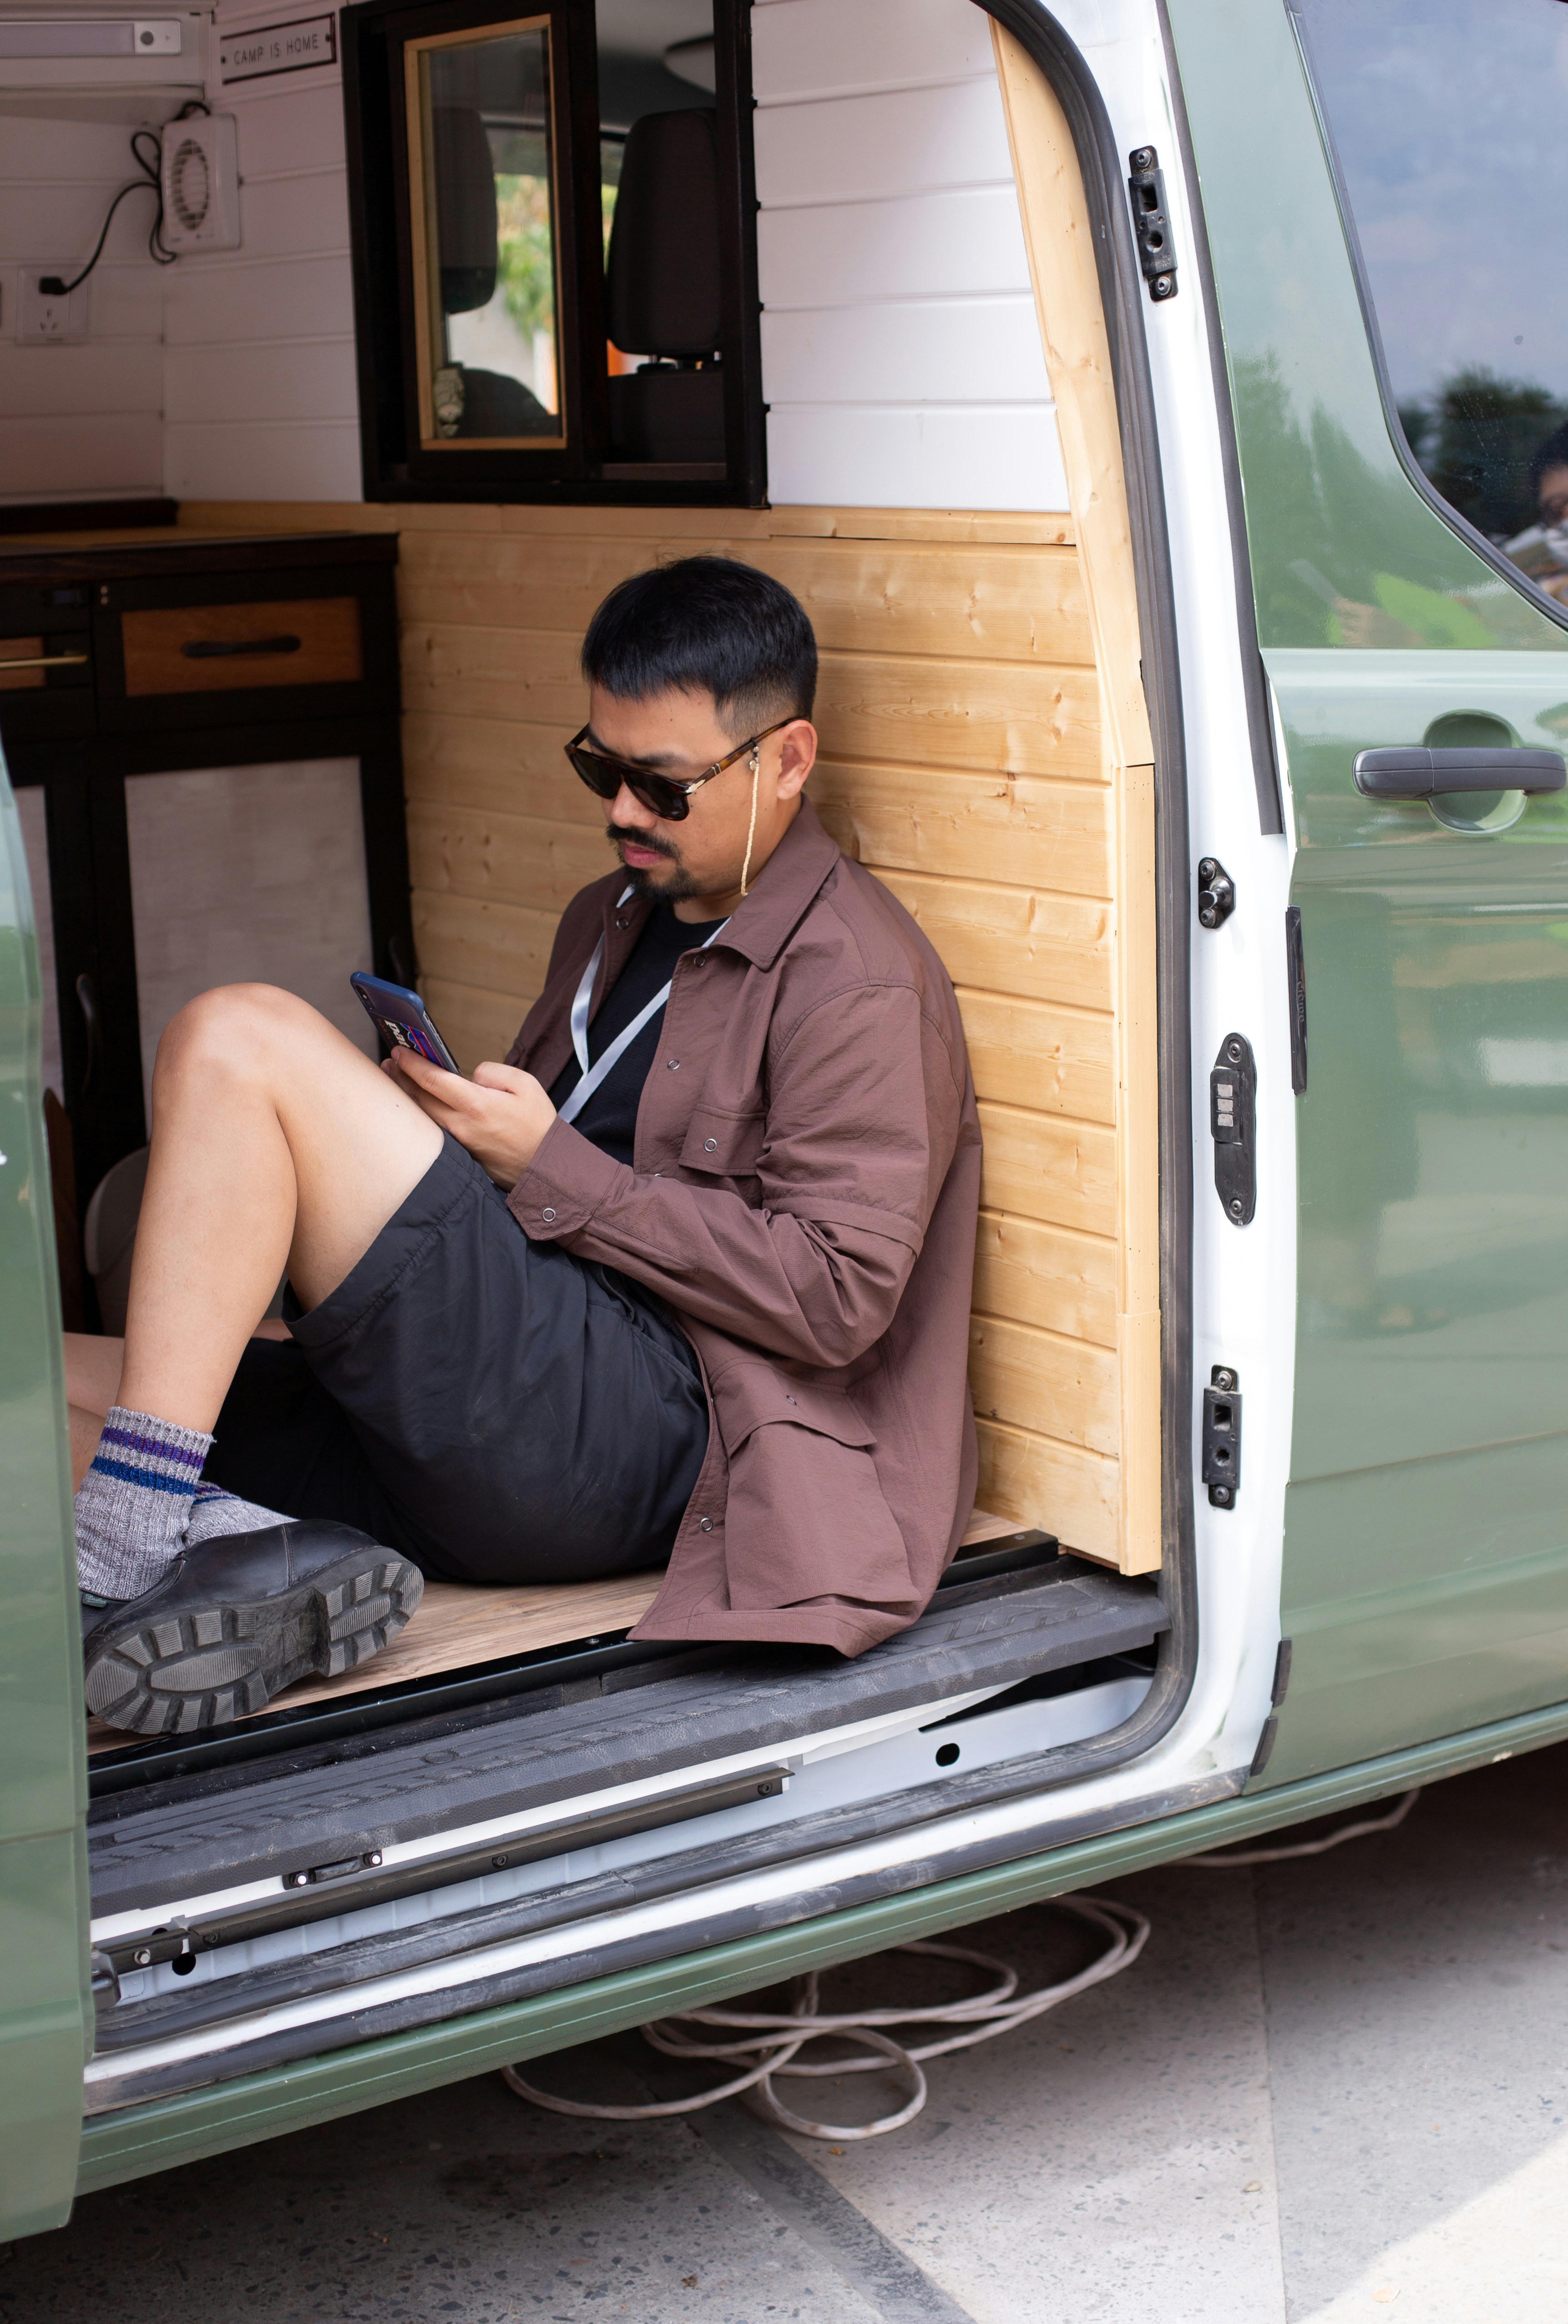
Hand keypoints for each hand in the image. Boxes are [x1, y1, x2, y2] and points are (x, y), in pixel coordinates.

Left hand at [385, 1052, 555, 1188]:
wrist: (545, 1167)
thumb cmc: (539, 1126)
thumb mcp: (526, 1085)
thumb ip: (493, 1072)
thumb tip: (470, 1076)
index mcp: (477, 1105)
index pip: (433, 1080)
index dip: (412, 1063)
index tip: (399, 1051)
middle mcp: (461, 1125)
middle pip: (420, 1098)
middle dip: (402, 1077)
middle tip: (390, 1062)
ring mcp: (458, 1143)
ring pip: (423, 1116)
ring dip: (408, 1095)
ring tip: (396, 1079)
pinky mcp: (460, 1155)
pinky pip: (434, 1130)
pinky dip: (422, 1114)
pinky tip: (419, 1104)